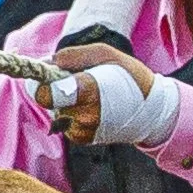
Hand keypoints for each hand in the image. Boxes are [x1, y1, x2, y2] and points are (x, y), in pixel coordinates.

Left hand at [34, 44, 157, 145]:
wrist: (153, 113)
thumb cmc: (131, 77)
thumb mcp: (106, 54)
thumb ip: (73, 56)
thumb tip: (47, 63)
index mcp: (89, 91)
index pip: (47, 94)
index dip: (39, 84)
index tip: (45, 74)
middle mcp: (84, 116)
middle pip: (48, 101)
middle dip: (54, 87)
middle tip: (74, 78)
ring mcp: (82, 130)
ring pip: (55, 110)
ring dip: (64, 100)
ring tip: (90, 92)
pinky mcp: (82, 139)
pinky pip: (64, 121)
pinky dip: (71, 111)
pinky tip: (91, 106)